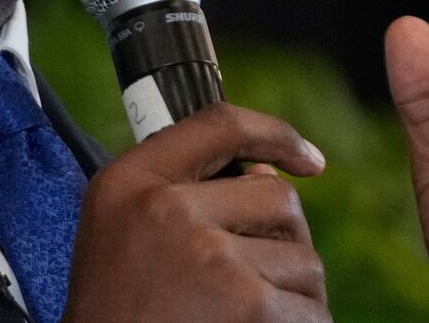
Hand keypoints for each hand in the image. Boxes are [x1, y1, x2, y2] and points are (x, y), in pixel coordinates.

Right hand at [63, 102, 330, 322]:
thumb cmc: (117, 314)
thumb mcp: (121, 233)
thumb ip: (182, 191)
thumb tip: (271, 173)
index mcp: (132, 182)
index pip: (221, 125)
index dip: (276, 135)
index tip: (309, 158)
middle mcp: (169, 209)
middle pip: (279, 198)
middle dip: (284, 242)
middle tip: (256, 283)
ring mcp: (210, 256)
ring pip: (304, 260)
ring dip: (292, 294)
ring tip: (248, 318)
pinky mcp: (248, 304)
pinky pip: (310, 311)